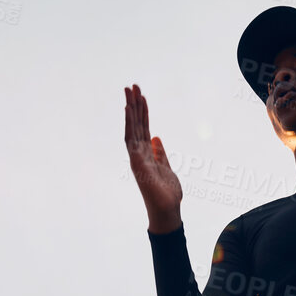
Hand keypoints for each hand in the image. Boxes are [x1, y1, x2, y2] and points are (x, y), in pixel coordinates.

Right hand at [124, 84, 182, 230]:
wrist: (167, 210)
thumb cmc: (167, 193)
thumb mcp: (166, 167)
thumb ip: (160, 152)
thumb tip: (156, 138)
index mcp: (147, 154)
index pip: (143, 128)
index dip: (142, 111)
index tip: (141, 95)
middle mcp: (139, 154)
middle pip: (136, 124)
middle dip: (134, 104)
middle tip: (132, 85)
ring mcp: (136, 157)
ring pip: (131, 128)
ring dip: (130, 109)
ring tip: (129, 91)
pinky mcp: (136, 162)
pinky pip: (131, 139)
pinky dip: (129, 123)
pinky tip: (128, 109)